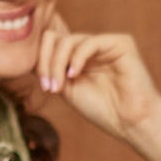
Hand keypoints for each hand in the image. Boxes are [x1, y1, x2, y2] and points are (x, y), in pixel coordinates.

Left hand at [34, 7, 160, 141]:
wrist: (132, 122)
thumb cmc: (103, 110)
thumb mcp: (67, 89)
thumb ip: (52, 70)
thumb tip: (28, 56)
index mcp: (77, 57)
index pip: (49, 43)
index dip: (40, 61)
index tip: (45, 88)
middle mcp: (90, 47)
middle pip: (54, 38)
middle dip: (46, 62)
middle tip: (49, 87)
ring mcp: (105, 43)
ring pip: (68, 40)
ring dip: (57, 64)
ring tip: (59, 87)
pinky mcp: (120, 42)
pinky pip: (89, 42)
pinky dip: (76, 59)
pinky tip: (74, 75)